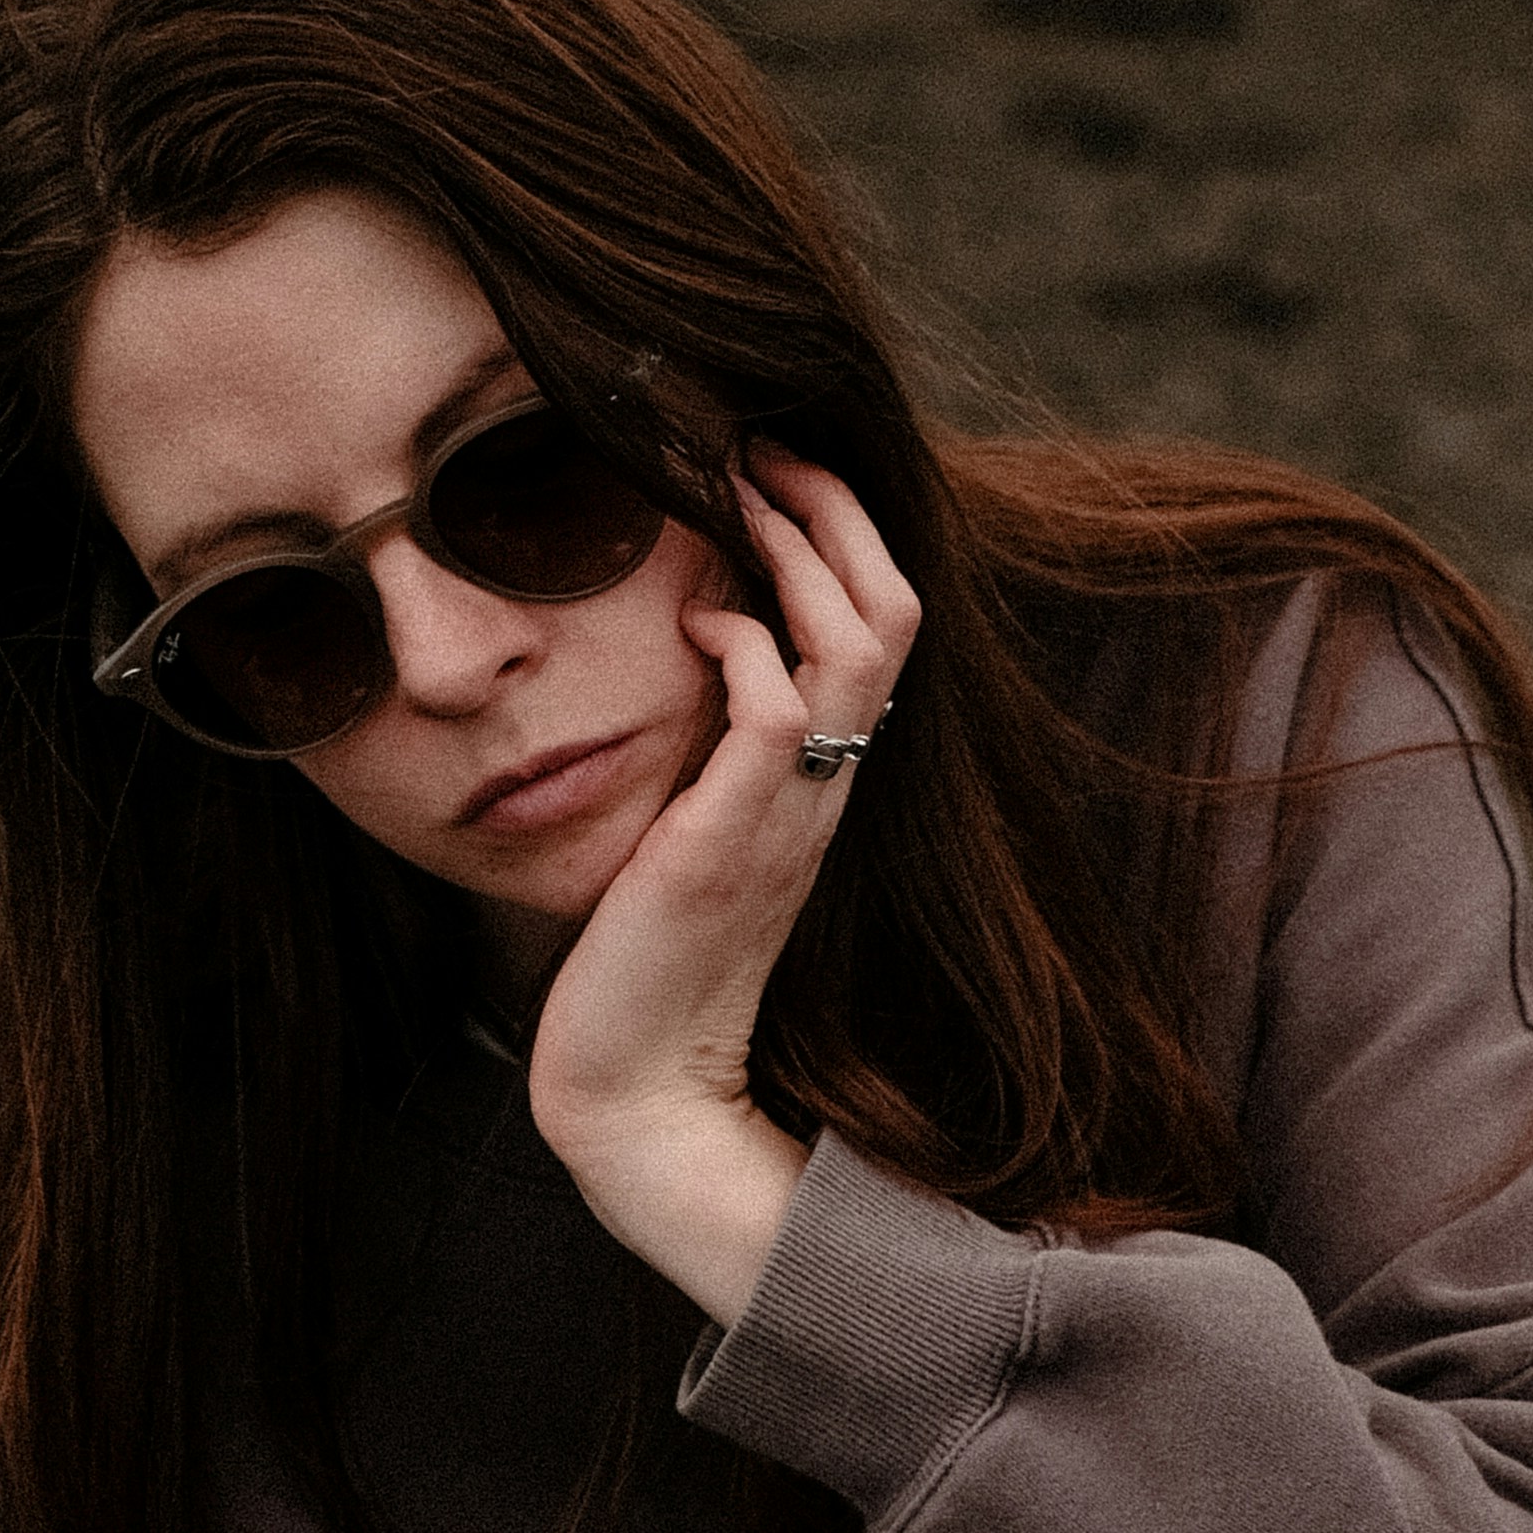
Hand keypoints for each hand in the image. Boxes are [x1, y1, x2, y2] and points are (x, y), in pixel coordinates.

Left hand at [524, 437, 920, 1320]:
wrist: (638, 1092)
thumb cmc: (645, 967)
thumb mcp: (690, 832)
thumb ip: (706, 752)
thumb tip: (682, 647)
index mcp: (825, 784)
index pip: (883, 628)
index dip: (846, 536)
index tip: (777, 468)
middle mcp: (828, 791)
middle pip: (894, 611)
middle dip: (834, 508)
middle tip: (762, 439)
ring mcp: (790, 815)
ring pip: (856, 643)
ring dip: (799, 550)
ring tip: (736, 486)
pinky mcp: (733, 842)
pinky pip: (776, 710)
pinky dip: (743, 641)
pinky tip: (693, 617)